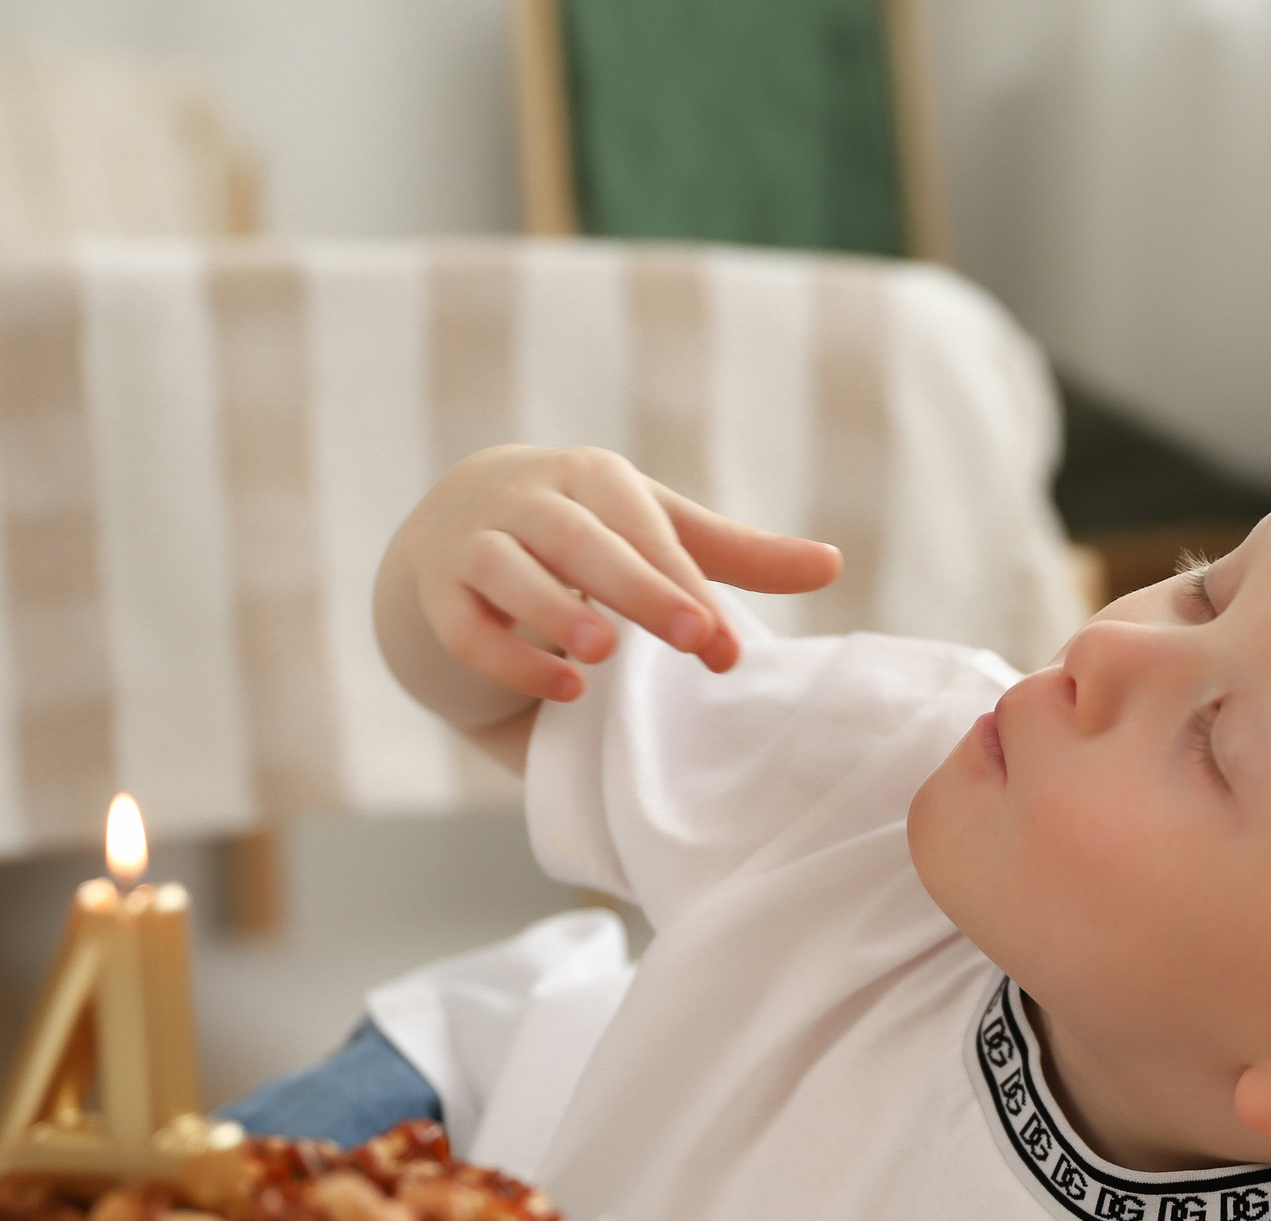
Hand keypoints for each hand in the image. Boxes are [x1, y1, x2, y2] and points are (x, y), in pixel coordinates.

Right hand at [380, 444, 840, 711]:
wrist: (459, 525)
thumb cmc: (586, 531)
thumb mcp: (657, 531)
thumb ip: (737, 554)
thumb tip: (833, 565)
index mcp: (594, 479)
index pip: (644, 528)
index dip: (686, 586)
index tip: (728, 649)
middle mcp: (530, 500)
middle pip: (579, 540)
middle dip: (638, 588)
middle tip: (694, 640)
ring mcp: (474, 542)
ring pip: (507, 570)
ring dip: (554, 611)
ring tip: (604, 654)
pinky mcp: (437, 592)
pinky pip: (466, 625)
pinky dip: (507, 659)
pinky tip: (564, 691)